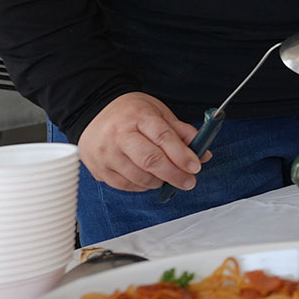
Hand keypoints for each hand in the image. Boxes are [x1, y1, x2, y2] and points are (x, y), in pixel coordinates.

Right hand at [78, 92, 201, 191]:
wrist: (94, 112)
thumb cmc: (131, 113)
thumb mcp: (158, 113)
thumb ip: (181, 132)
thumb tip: (203, 153)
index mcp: (138, 116)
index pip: (163, 137)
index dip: (182, 154)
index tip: (196, 166)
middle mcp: (119, 135)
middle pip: (150, 160)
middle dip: (174, 174)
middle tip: (189, 181)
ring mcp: (106, 154)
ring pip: (138, 177)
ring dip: (159, 181)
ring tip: (168, 177)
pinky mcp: (98, 169)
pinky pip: (125, 185)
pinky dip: (142, 186)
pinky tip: (149, 179)